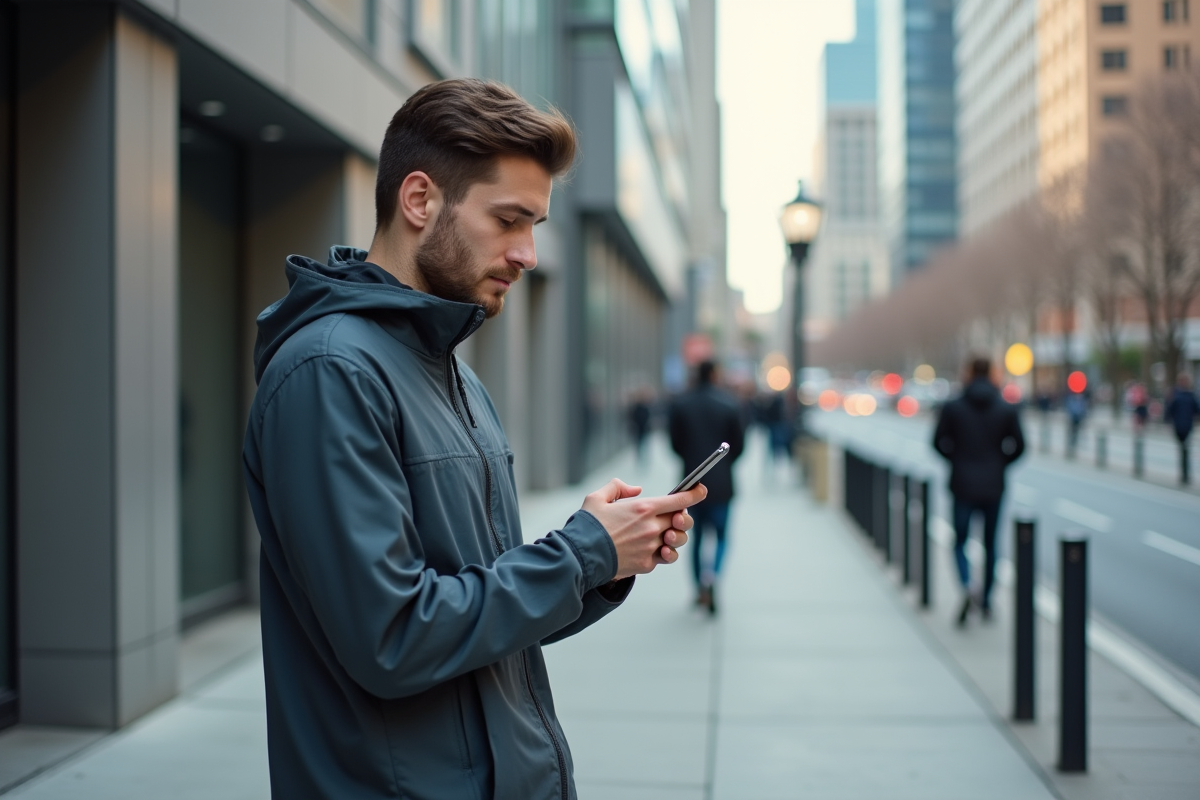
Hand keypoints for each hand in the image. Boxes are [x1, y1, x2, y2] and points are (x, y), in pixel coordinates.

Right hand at [581, 479, 705, 579]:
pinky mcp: (646, 564)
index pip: (679, 499)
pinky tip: (657, 549)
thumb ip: (617, 487)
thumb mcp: (597, 498)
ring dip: (675, 536)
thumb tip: (636, 490)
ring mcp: (651, 547)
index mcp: (643, 508)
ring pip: (677, 541)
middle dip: (683, 517)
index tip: (701, 490)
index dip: (694, 494)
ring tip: (666, 535)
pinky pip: (664, 557)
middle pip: (682, 520)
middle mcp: (651, 527)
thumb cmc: (588, 526)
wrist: (580, 557)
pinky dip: (663, 553)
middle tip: (676, 516)